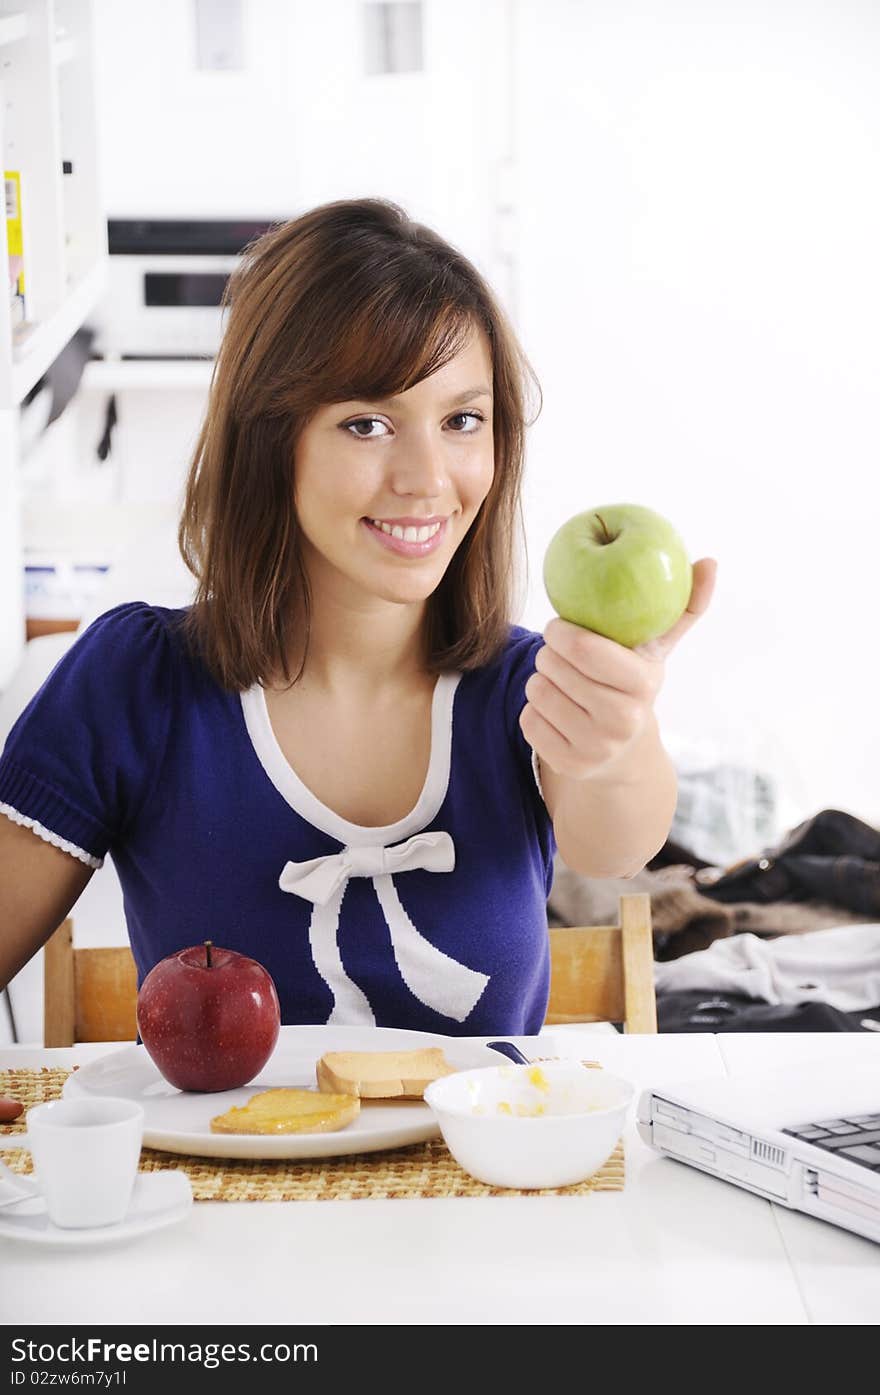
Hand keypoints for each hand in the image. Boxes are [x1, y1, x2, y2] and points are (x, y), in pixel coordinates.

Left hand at [520, 558, 717, 780]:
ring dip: (540, 680)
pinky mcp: (569, 765)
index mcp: (643, 685)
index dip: (561, 631)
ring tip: (561, 682)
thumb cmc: (633, 682)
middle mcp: (622, 721)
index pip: (584, 649)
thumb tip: (708, 562)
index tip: (558, 627)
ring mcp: (595, 748)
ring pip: (537, 691)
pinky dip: (534, 711)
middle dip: (548, 653)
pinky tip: (556, 711)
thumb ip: (683, 606)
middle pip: (553, 666)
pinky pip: (528, 721)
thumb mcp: (657, 648)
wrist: (624, 752)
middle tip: (559, 655)